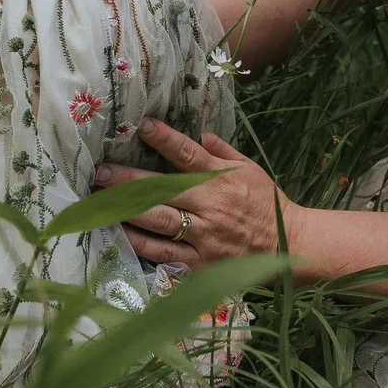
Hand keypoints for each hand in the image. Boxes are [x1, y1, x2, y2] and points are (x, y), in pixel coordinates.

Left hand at [97, 119, 298, 267]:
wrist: (289, 245)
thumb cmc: (267, 203)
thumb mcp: (250, 169)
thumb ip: (221, 151)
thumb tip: (197, 130)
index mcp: (221, 178)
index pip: (187, 153)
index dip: (164, 138)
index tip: (141, 125)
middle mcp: (209, 205)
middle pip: (161, 189)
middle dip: (127, 180)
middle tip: (100, 171)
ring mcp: (203, 236)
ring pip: (158, 221)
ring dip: (125, 211)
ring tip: (99, 202)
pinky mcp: (201, 263)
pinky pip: (164, 253)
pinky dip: (141, 244)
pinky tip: (120, 235)